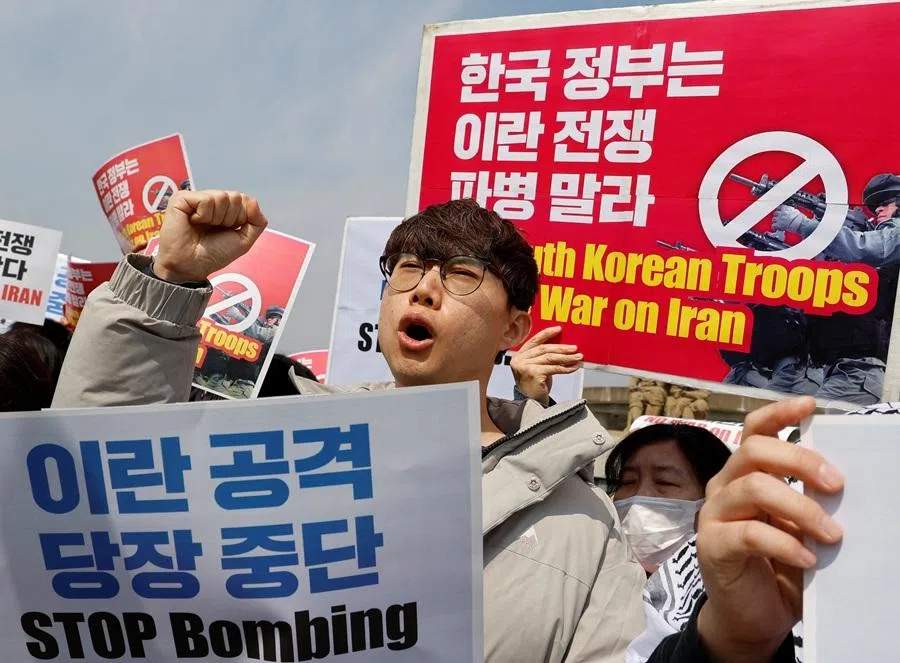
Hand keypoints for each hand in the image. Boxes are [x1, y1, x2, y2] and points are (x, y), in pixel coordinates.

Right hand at [154, 190, 267, 282]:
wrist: (191, 266)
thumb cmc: (213, 254)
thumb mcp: (244, 241)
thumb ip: (257, 222)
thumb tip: (253, 201)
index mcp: (226, 208)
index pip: (245, 200)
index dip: (241, 218)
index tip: (228, 231)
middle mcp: (212, 200)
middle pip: (236, 197)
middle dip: (230, 218)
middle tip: (214, 230)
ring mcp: (197, 198)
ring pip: (222, 197)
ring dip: (217, 218)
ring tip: (203, 227)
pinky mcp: (182, 198)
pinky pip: (206, 200)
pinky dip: (204, 215)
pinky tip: (193, 222)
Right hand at [510, 326, 581, 405]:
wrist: (531, 404)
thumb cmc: (536, 385)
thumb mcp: (537, 367)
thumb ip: (543, 357)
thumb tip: (563, 346)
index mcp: (519, 356)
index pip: (534, 341)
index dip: (547, 334)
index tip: (559, 329)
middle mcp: (519, 360)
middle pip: (544, 349)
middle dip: (561, 348)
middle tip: (575, 348)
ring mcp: (525, 367)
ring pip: (550, 358)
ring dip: (566, 357)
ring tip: (578, 357)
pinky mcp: (533, 374)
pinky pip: (553, 368)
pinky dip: (565, 368)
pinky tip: (574, 367)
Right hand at [696, 397, 843, 661]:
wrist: (751, 616)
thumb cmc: (778, 566)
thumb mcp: (797, 526)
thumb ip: (805, 499)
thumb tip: (839, 480)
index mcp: (743, 474)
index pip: (754, 431)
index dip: (779, 413)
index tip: (811, 406)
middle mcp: (723, 487)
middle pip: (753, 452)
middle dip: (799, 461)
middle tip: (836, 484)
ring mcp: (713, 515)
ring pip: (752, 489)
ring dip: (799, 508)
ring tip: (831, 533)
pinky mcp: (712, 546)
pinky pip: (749, 534)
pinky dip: (785, 544)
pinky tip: (808, 559)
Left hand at [772, 205, 812, 235]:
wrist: (801, 224)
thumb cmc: (801, 219)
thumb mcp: (796, 211)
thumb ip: (791, 211)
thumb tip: (790, 212)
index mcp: (787, 208)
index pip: (779, 207)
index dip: (779, 211)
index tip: (779, 213)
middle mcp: (782, 212)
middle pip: (775, 213)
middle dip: (776, 216)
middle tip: (778, 219)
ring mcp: (780, 218)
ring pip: (773, 219)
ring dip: (775, 222)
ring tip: (777, 224)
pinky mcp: (779, 224)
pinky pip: (773, 225)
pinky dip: (774, 227)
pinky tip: (776, 228)